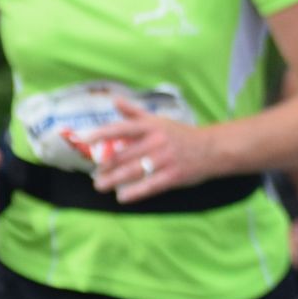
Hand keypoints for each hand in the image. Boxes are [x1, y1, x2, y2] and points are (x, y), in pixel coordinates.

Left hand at [87, 98, 220, 203]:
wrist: (213, 149)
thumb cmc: (182, 135)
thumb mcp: (160, 120)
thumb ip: (135, 113)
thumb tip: (114, 101)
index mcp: (152, 126)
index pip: (121, 128)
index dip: (101, 133)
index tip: (84, 140)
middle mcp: (156, 141)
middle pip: (124, 155)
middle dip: (106, 166)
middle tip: (94, 174)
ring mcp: (165, 159)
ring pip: (133, 171)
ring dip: (114, 180)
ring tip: (101, 186)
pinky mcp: (173, 176)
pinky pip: (150, 186)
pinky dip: (134, 193)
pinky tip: (122, 197)